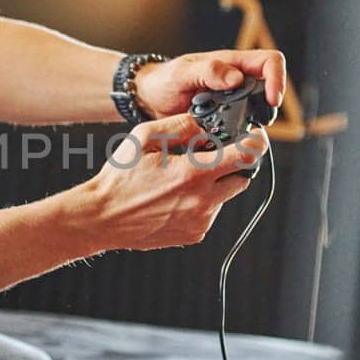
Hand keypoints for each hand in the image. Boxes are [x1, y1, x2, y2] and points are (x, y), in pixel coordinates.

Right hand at [79, 113, 268, 251]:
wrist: (103, 217)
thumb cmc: (120, 177)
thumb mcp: (144, 137)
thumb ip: (181, 126)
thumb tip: (206, 125)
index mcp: (193, 173)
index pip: (247, 156)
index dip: (256, 143)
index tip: (254, 137)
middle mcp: (202, 200)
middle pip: (243, 177)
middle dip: (233, 164)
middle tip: (210, 157)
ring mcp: (200, 221)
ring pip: (225, 196)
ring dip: (214, 184)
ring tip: (182, 179)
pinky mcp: (195, 234)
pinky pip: (210, 213)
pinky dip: (201, 202)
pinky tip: (175, 196)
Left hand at [133, 50, 286, 119]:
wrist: (149, 98)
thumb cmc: (164, 80)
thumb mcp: (181, 73)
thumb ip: (207, 72)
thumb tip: (237, 78)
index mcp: (231, 63)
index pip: (269, 62)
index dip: (277, 79)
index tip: (271, 100)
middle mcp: (237, 80)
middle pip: (269, 88)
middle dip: (268, 106)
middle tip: (257, 121)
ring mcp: (232, 99)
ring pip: (258, 110)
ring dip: (254, 122)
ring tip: (240, 132)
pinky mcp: (226, 117)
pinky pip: (241, 125)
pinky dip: (238, 134)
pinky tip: (226, 140)